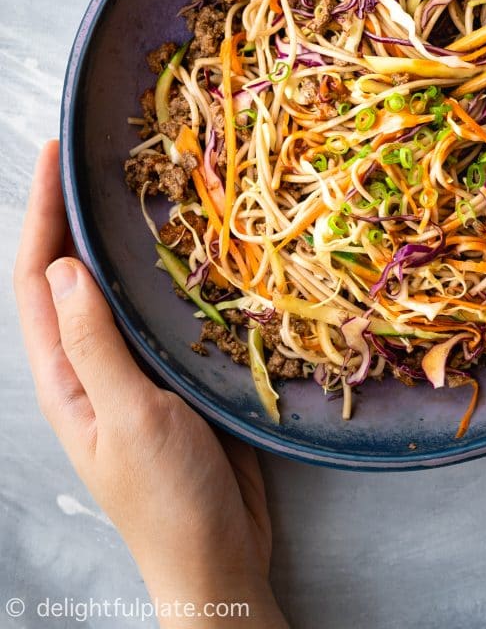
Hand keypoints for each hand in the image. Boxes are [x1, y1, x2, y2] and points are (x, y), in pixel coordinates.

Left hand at [14, 142, 287, 628]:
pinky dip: (164, 273)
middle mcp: (91, 365)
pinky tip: (187, 249)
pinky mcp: (174, 376)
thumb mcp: (128, 418)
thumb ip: (95, 345)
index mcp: (65, 377)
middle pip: (71, 275)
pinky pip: (160, 312)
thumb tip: (65, 266)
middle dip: (73, 213)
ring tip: (138, 185)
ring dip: (118, 238)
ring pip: (116, 289)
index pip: (38, 280)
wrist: (219, 560)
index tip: (55, 154)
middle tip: (98, 154)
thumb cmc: (168, 499)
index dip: (41, 214)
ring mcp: (133, 370)